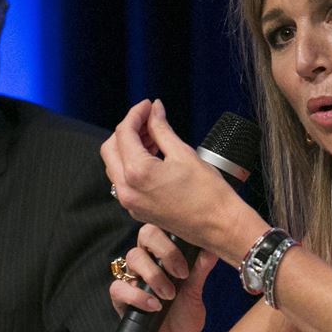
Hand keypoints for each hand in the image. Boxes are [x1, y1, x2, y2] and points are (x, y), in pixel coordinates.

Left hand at [101, 99, 251, 260]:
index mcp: (137, 173)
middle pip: (111, 148)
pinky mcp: (137, 210)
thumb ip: (162, 129)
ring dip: (129, 146)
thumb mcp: (183, 153)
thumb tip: (154, 111)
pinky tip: (152, 155)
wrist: (220, 226)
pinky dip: (132, 164)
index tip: (148, 105)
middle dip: (128, 129)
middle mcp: (127, 190)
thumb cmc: (209, 194)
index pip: (124, 133)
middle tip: (149, 119)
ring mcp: (131, 202)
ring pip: (115, 165)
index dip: (135, 114)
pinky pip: (124, 181)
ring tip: (153, 136)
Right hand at [109, 224, 217, 331]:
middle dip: (164, 250)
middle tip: (180, 273)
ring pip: (132, 258)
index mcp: (164, 256)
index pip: (162, 228)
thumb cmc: (184, 320)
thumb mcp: (196, 293)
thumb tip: (212, 245)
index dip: (173, 233)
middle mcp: (147, 264)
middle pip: (145, 235)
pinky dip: (137, 295)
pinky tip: (154, 306)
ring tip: (169, 295)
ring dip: (154, 275)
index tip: (190, 256)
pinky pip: (118, 288)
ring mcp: (132, 281)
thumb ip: (200, 269)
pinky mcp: (122, 302)